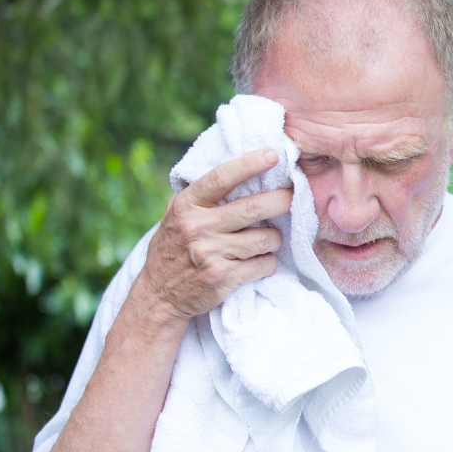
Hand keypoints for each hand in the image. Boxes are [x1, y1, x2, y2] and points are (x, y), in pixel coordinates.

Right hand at [135, 149, 292, 323]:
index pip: (221, 178)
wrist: (159, 296)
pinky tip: (259, 263)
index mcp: (187, 206)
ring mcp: (210, 254)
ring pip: (265, 239)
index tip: (272, 155)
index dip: (249, 164)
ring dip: (275, 239)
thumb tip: (238, 169)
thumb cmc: (174, 249)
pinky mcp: (223, 278)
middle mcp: (198, 227)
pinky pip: (264, 264)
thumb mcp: (176, 216)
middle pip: (253, 208)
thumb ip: (200, 196)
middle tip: (293, 197)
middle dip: (282, 201)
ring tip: (268, 240)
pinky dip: (268, 263)